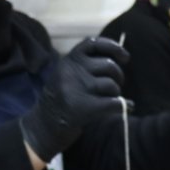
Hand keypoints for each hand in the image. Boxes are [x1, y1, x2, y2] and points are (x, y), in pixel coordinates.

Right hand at [20, 37, 128, 160]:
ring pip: (111, 85)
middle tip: (116, 85)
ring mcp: (77, 89)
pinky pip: (113, 103)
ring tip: (110, 100)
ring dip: (116, 93)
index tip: (125, 57)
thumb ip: (85, 65)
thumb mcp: (66, 75)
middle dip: (118, 76)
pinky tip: (126, 106)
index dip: (112, 47)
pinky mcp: (84, 107)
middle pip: (108, 65)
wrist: (43, 125)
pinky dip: (123, 105)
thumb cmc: (61, 99)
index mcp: (68, 61)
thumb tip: (120, 57)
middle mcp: (72, 71)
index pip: (93, 44)